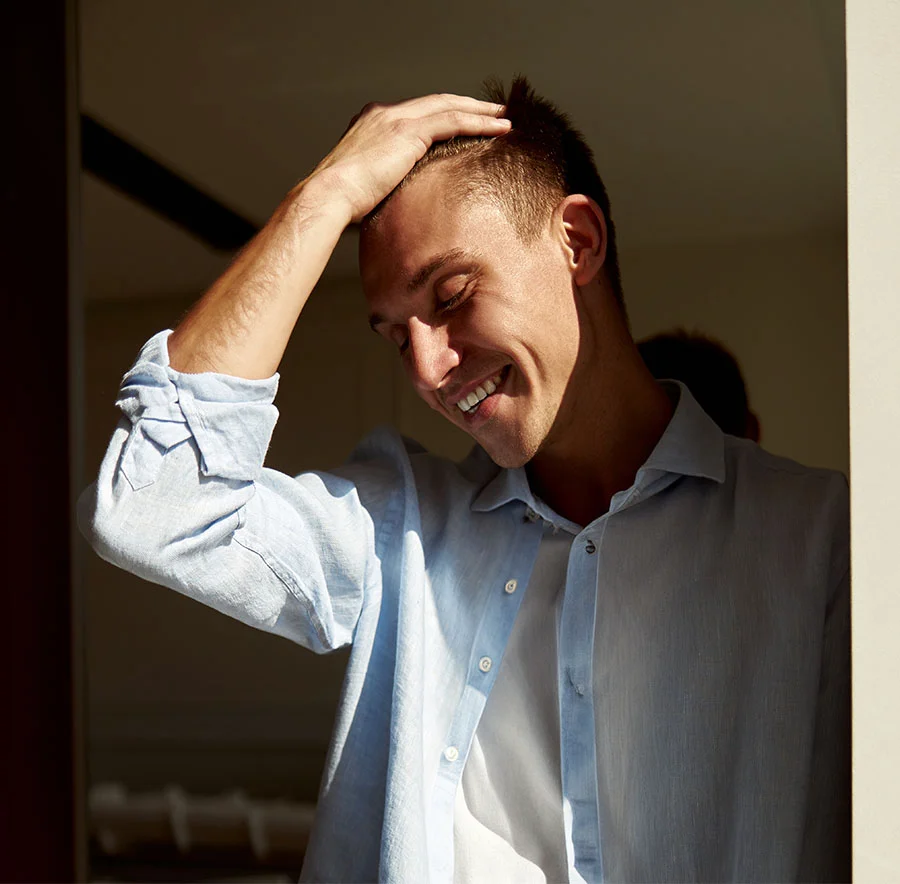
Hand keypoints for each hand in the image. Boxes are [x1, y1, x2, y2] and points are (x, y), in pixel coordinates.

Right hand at [307, 93, 510, 223]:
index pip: (417, 113)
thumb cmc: (341, 203)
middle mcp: (385, 113)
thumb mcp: (366, 187)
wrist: (328, 196)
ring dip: (480, 112)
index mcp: (373, 123)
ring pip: (449, 107)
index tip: (464, 121)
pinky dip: (478, 123)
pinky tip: (499, 128)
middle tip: (494, 110)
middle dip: (468, 105)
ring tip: (504, 118)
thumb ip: (384, 183)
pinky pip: (452, 121)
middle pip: (437, 102)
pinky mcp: (408, 131)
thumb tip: (396, 204)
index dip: (444, 114)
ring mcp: (396, 118)